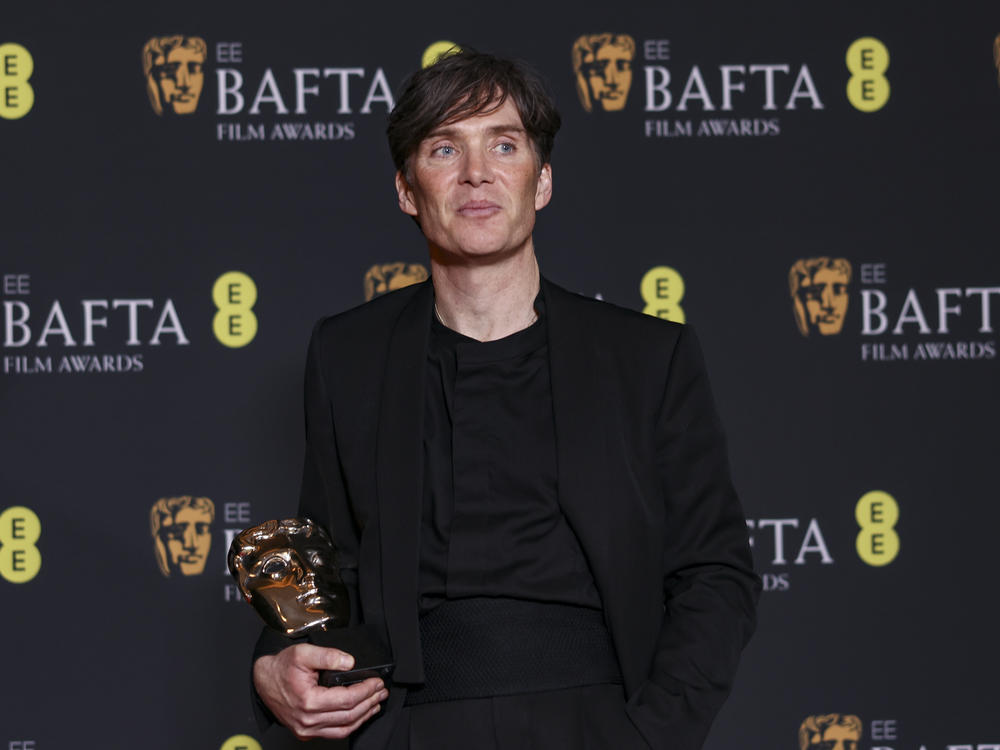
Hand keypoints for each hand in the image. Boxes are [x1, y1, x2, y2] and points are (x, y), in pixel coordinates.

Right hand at [253, 644, 388, 739]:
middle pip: (349, 715)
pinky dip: (350, 725)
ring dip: (364, 716)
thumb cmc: (281, 668)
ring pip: (344, 728)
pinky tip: (360, 715)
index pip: (347, 699)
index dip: (366, 691)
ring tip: (376, 703)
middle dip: (370, 702)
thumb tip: (350, 662)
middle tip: (382, 691)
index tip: (377, 682)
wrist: (263, 681)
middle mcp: (307, 720)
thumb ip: (328, 655)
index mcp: (308, 701)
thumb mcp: (303, 652)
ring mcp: (306, 729)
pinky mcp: (306, 732)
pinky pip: (334, 733)